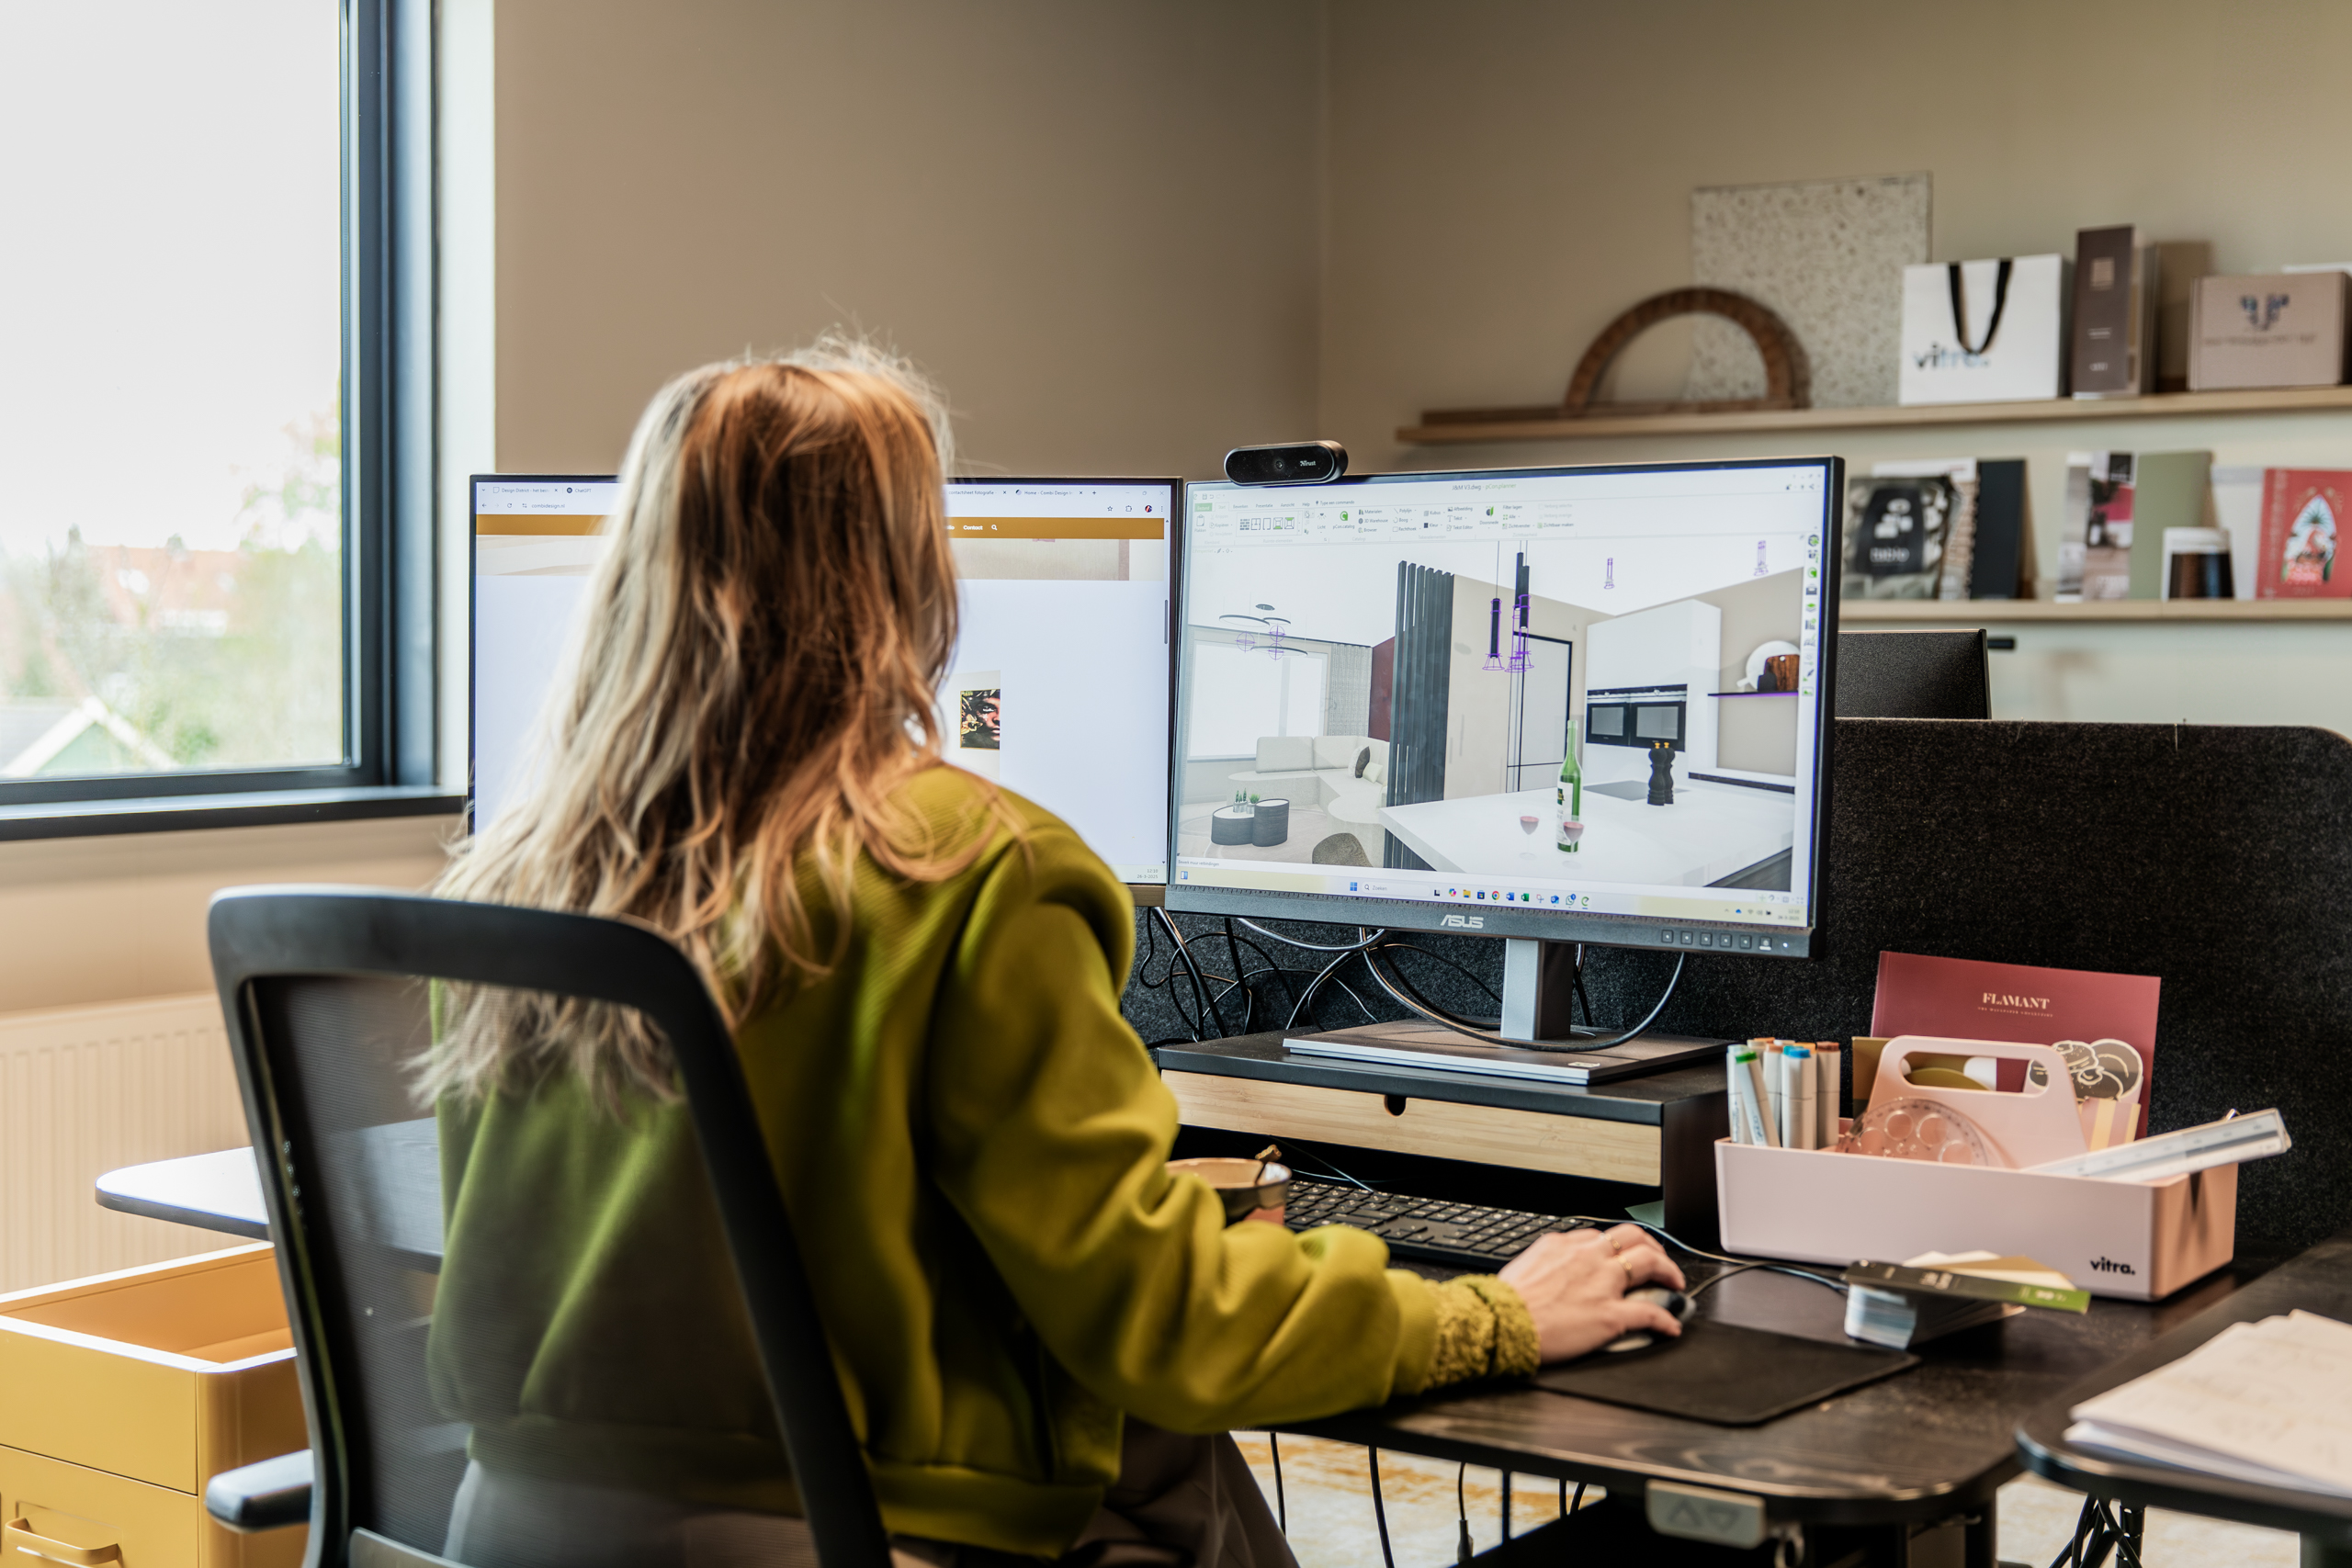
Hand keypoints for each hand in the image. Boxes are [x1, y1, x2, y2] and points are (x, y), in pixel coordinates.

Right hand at [1496, 1225, 1686, 1362]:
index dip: (1617, 1246)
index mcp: (1563, 1245)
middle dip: (1652, 1245)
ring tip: (1675, 1283)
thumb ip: (1548, 1261)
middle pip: (1633, 1237)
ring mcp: (1602, 1284)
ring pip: (1649, 1263)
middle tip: (1658, 1259)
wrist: (1503, 1322)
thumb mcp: (1525, 1265)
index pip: (1601, 1236)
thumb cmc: (1507, 1302)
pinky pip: (1650, 1312)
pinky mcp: (1611, 1315)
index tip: (1621, 1255)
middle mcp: (1588, 1258)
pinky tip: (1671, 1326)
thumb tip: (1555, 1267)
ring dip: (1669, 1272)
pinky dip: (1666, 1319)